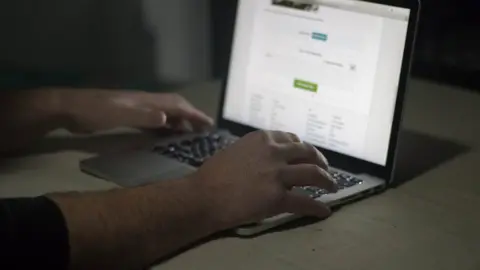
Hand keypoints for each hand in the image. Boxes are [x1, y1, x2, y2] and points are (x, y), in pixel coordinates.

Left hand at [52, 89, 213, 133]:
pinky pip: (153, 121)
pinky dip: (164, 128)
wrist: (69, 108)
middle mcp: (145, 102)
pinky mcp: (128, 116)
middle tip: (204, 131)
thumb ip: (142, 116)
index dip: (194, 113)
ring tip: (190, 135)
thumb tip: (167, 117)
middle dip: (191, 117)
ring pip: (164, 114)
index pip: (176, 105)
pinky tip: (165, 136)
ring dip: (179, 123)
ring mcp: (136, 108)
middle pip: (174, 107)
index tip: (209, 124)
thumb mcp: (118, 114)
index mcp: (146, 101)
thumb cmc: (93, 112)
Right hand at [191, 130, 337, 229]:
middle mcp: (274, 153)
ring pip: (313, 174)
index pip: (291, 139)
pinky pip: (305, 202)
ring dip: (326, 180)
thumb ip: (254, 152)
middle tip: (326, 169)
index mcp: (263, 139)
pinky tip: (325, 211)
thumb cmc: (213, 173)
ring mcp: (278, 175)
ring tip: (332, 186)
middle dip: (320, 161)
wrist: (205, 195)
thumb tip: (264, 159)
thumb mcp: (235, 150)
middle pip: (307, 153)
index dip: (303, 147)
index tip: (307, 153)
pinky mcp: (279, 197)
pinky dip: (317, 207)